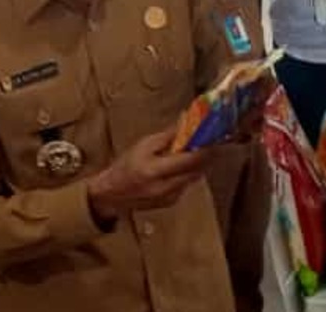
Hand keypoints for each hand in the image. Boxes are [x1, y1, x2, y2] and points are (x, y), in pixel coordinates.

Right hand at [86, 128, 208, 222]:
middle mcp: (165, 187)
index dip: (204, 149)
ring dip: (199, 165)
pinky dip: (188, 174)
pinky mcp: (171, 202)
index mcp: (155, 170)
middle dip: (206, 156)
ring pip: (194, 178)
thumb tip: (187, 123)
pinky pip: (186, 185)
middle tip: (212, 142)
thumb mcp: (144, 145)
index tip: (213, 137)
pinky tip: (183, 166)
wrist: (112, 193)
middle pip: (196, 170)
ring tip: (199, 150)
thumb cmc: (126, 165)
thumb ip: (168, 136)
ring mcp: (169, 198)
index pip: (189, 160)